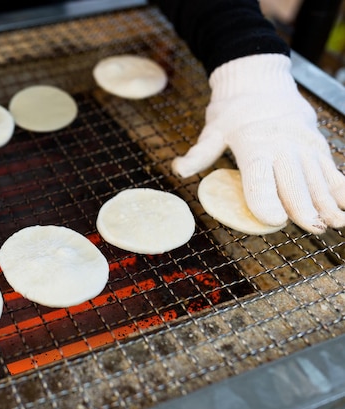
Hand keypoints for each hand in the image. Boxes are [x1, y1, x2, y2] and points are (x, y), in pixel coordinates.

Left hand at [172, 54, 344, 233]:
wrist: (261, 81)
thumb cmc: (233, 110)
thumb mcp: (212, 130)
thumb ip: (199, 153)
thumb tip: (178, 170)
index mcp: (253, 144)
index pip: (260, 176)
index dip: (266, 199)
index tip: (273, 220)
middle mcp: (282, 145)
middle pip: (294, 180)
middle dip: (304, 207)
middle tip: (311, 228)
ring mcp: (303, 145)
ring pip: (317, 178)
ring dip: (326, 202)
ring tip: (333, 224)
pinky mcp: (317, 145)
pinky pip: (331, 169)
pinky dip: (339, 189)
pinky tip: (344, 208)